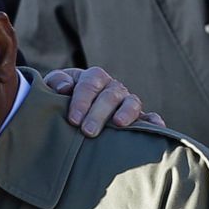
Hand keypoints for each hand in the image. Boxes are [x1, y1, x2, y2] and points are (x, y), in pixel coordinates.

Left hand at [44, 67, 164, 135]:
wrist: (72, 109)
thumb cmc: (61, 97)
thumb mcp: (53, 87)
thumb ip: (55, 82)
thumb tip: (64, 88)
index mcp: (93, 77)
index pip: (89, 85)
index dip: (82, 101)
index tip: (73, 119)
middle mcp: (112, 87)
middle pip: (109, 96)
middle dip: (98, 113)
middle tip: (87, 131)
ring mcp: (126, 102)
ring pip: (131, 103)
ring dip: (126, 113)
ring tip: (118, 124)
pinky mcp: (137, 117)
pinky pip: (149, 117)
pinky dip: (154, 122)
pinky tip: (155, 128)